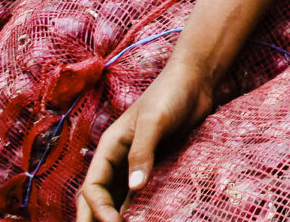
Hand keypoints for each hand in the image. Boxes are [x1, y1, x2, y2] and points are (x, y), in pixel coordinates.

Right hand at [76, 66, 211, 221]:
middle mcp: (119, 160)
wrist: (195, 82)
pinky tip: (148, 219)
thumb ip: (142, 152)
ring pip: (120, 198)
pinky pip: (143, 193)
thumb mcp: (154, 121)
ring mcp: (137, 164)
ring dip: (118, 216)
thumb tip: (134, 187)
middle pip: (100, 197)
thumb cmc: (170, 95)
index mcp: (109, 148)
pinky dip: (142, 208)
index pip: (93, 186)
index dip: (98, 208)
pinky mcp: (157, 165)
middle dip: (96, 218)